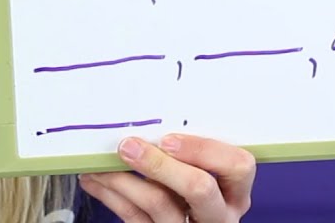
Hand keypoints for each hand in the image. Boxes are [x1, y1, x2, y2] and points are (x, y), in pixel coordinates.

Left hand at [79, 134, 254, 221]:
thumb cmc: (187, 189)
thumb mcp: (199, 172)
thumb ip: (187, 153)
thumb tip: (147, 121)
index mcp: (234, 191)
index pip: (238, 165)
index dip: (203, 150)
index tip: (169, 139)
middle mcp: (218, 214)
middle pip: (200, 188)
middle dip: (160, 164)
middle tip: (129, 147)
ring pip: (159, 203)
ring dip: (122, 178)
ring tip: (100, 164)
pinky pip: (134, 217)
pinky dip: (110, 195)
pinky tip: (95, 181)